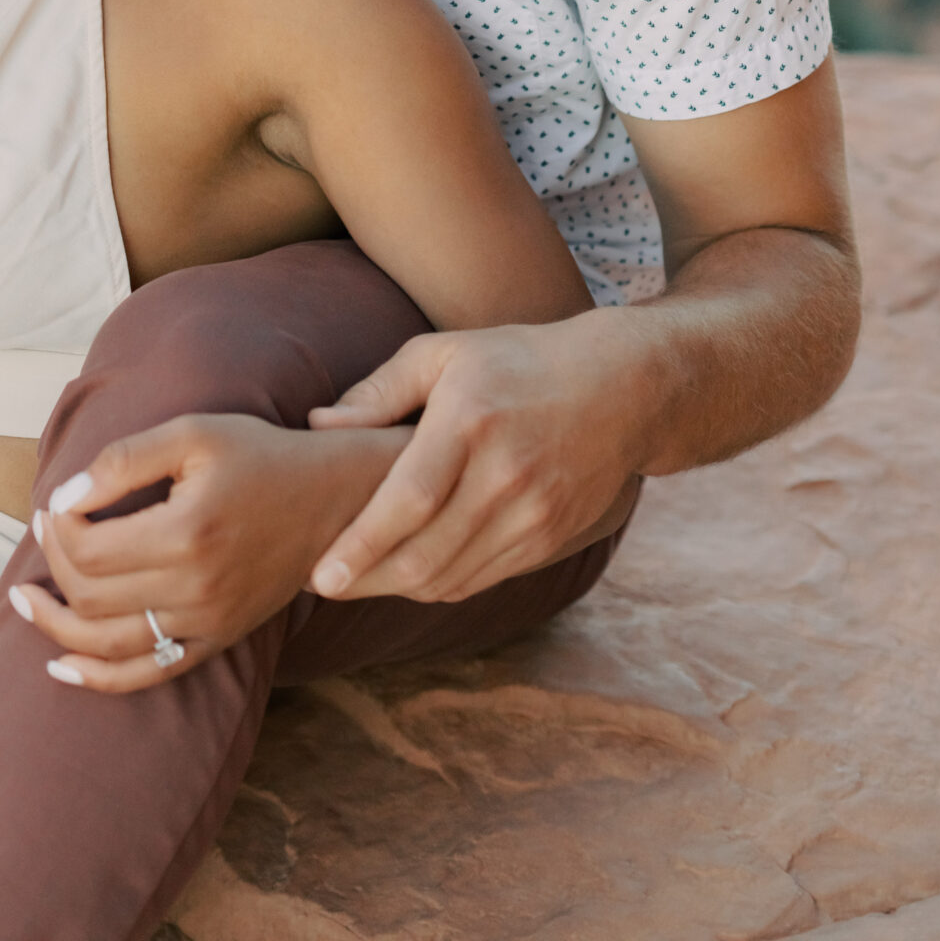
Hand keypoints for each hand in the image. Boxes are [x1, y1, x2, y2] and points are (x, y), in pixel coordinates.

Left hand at [11, 413, 407, 693]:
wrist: (331, 501)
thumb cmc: (258, 456)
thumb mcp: (192, 434)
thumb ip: (123, 460)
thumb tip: (64, 498)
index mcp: (187, 532)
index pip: (88, 548)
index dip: (57, 526)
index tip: (54, 501)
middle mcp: (196, 587)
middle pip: (91, 595)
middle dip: (53, 562)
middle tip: (46, 527)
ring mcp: (207, 623)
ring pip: (108, 644)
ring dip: (56, 626)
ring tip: (23, 600)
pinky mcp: (216, 641)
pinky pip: (147, 674)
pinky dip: (97, 679)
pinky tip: (59, 668)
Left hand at [307, 320, 643, 603]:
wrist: (622, 389)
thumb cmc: (517, 361)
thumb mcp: (446, 353)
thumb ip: (380, 391)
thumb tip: (317, 425)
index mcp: (471, 421)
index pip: (409, 500)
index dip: (362, 545)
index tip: (321, 575)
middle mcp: (506, 475)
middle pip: (426, 554)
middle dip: (367, 580)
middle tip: (323, 584)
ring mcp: (534, 514)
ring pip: (452, 577)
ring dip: (399, 588)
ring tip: (359, 580)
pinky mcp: (550, 539)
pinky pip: (483, 579)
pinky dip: (441, 584)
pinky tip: (410, 573)